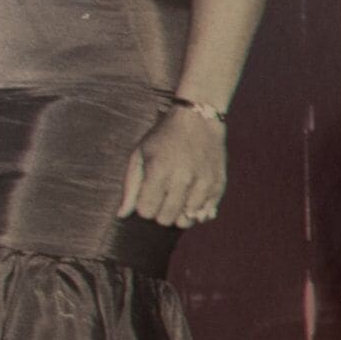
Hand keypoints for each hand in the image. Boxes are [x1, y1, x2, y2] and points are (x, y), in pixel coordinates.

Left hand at [123, 106, 227, 228]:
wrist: (199, 119)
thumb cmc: (163, 137)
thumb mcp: (139, 155)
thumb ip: (130, 186)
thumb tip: (122, 215)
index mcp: (159, 171)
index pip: (146, 210)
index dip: (144, 205)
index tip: (147, 194)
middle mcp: (183, 179)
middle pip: (165, 219)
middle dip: (160, 212)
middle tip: (162, 196)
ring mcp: (203, 183)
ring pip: (186, 220)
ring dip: (179, 212)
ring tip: (178, 197)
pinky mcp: (218, 184)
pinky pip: (206, 213)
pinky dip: (197, 211)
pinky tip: (191, 198)